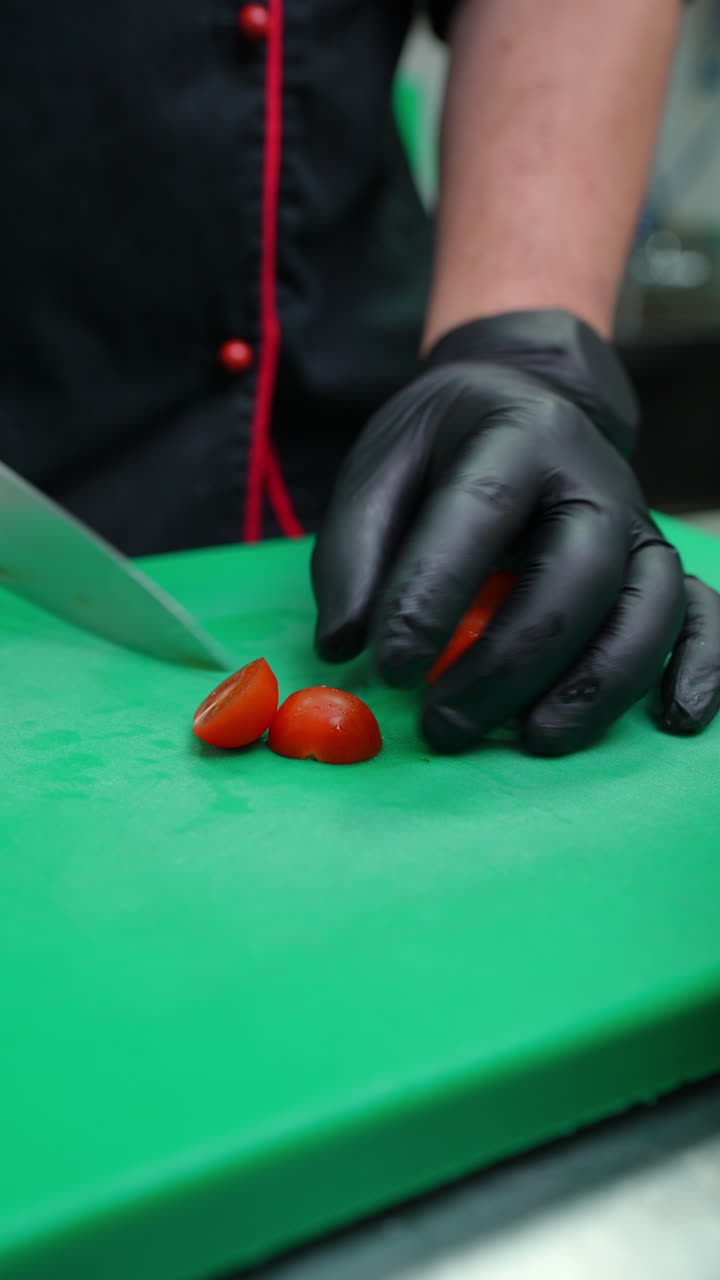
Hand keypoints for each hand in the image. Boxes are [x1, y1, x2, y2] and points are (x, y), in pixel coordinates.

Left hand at [312, 310, 719, 755]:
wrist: (523, 402)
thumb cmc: (443, 448)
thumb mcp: (381, 468)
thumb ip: (354, 552)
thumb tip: (345, 646)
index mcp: (515, 436)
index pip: (481, 515)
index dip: (433, 597)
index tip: (389, 669)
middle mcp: (594, 480)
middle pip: (577, 576)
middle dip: (510, 663)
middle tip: (443, 726)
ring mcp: (639, 523)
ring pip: (647, 608)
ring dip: (595, 686)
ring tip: (532, 741)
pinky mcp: (659, 563)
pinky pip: (705, 615)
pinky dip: (701, 668)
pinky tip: (673, 720)